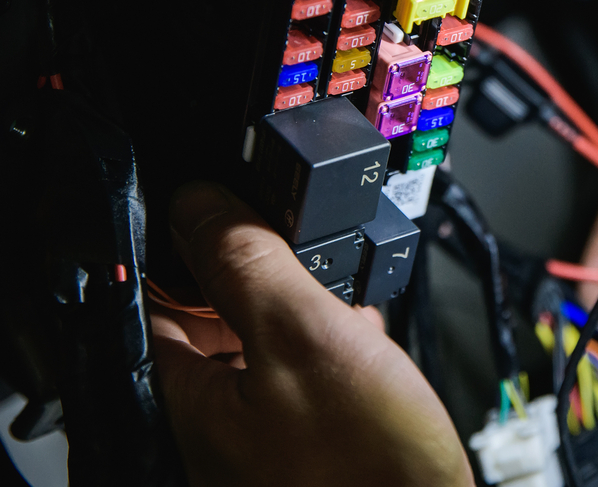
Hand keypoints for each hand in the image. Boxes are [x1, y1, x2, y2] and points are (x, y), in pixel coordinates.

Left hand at [151, 182, 470, 486]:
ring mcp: (268, 432)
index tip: (236, 216)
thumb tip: (203, 204)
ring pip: (272, 343)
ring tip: (349, 307)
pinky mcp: (313, 441)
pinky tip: (368, 347)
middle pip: (219, 316)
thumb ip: (248, 263)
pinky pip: (308, 376)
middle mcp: (219, 418)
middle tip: (308, 262)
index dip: (196, 245)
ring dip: (308, 311)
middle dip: (266, 278)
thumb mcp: (305, 335)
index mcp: (189, 394)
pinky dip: (334, 349)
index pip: (161, 297)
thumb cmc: (366, 466)